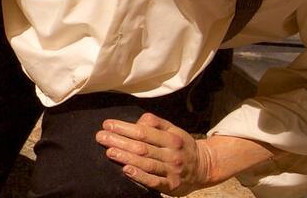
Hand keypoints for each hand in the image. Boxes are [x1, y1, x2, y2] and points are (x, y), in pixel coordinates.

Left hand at [95, 113, 217, 194]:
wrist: (205, 167)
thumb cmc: (181, 146)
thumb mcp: (173, 130)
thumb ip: (156, 124)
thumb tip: (135, 121)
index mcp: (172, 137)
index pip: (144, 131)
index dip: (124, 127)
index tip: (107, 124)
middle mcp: (173, 153)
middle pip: (142, 146)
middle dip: (120, 141)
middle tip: (101, 137)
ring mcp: (172, 170)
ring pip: (147, 163)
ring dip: (126, 157)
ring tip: (110, 152)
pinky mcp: (171, 185)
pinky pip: (153, 181)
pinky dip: (140, 175)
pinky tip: (126, 170)